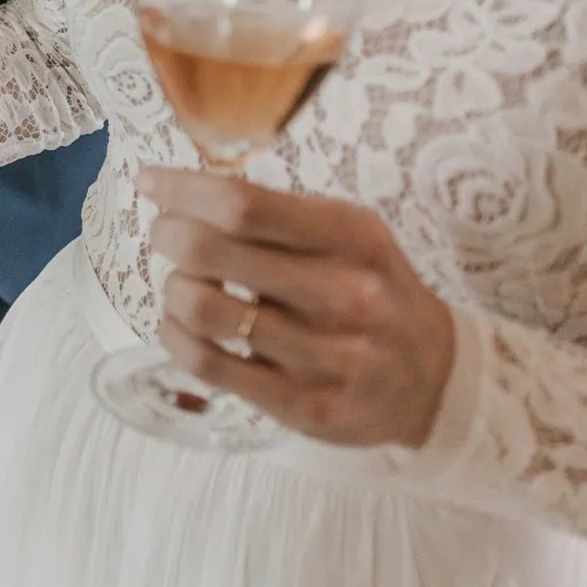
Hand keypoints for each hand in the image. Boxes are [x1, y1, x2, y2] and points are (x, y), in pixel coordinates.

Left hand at [142, 168, 457, 449]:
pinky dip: (175, 337)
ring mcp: (326, 355)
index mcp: (352, 237)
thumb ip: (276, 214)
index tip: (150, 180)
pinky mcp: (304, 405)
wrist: (437, 379)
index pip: (242, 203)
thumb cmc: (372, 290)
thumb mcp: (348, 236)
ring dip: (172, 289)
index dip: (181, 189)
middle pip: (209, 250)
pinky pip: (207, 364)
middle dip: (168, 234)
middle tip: (167, 235)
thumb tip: (177, 188)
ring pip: (200, 308)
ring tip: (183, 285)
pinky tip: (181, 326)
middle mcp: (344, 294)